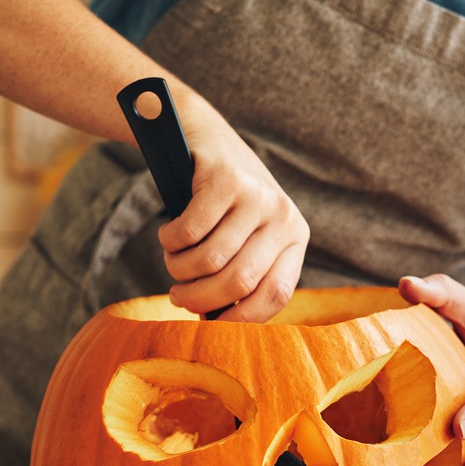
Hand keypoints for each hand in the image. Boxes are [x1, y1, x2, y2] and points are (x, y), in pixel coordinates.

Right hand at [158, 101, 308, 321]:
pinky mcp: (225, 178)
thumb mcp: (244, 237)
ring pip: (209, 260)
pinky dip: (171, 241)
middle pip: (238, 282)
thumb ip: (242, 274)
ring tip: (173, 262)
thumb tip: (217, 327)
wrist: (204, 137)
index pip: (276, 295)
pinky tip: (169, 235)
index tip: (212, 325)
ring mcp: (256, 195)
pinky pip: (189, 232)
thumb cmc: (222, 204)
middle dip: (199, 299)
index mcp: (295, 238)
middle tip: (177, 296)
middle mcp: (283, 217)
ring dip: (179, 270)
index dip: (242, 320)